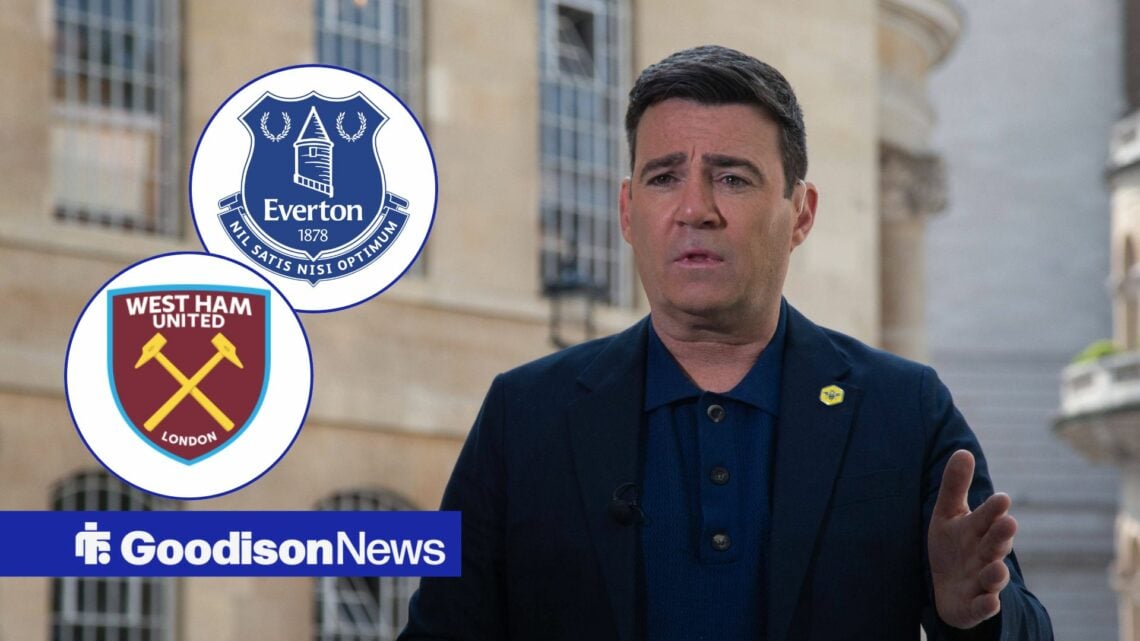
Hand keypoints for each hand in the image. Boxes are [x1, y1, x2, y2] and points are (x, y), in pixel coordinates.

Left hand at [928, 449, 1017, 629]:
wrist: (949, 588)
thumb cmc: (953, 545)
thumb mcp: (948, 514)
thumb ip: (956, 486)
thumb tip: (964, 451)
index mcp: (978, 530)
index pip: (987, 517)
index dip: (993, 509)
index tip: (1002, 498)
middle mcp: (985, 554)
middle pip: (994, 544)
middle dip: (1001, 535)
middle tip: (1008, 523)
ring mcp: (982, 581)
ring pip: (993, 576)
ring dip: (996, 572)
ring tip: (997, 566)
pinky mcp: (975, 605)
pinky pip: (982, 607)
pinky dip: (986, 605)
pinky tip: (990, 602)